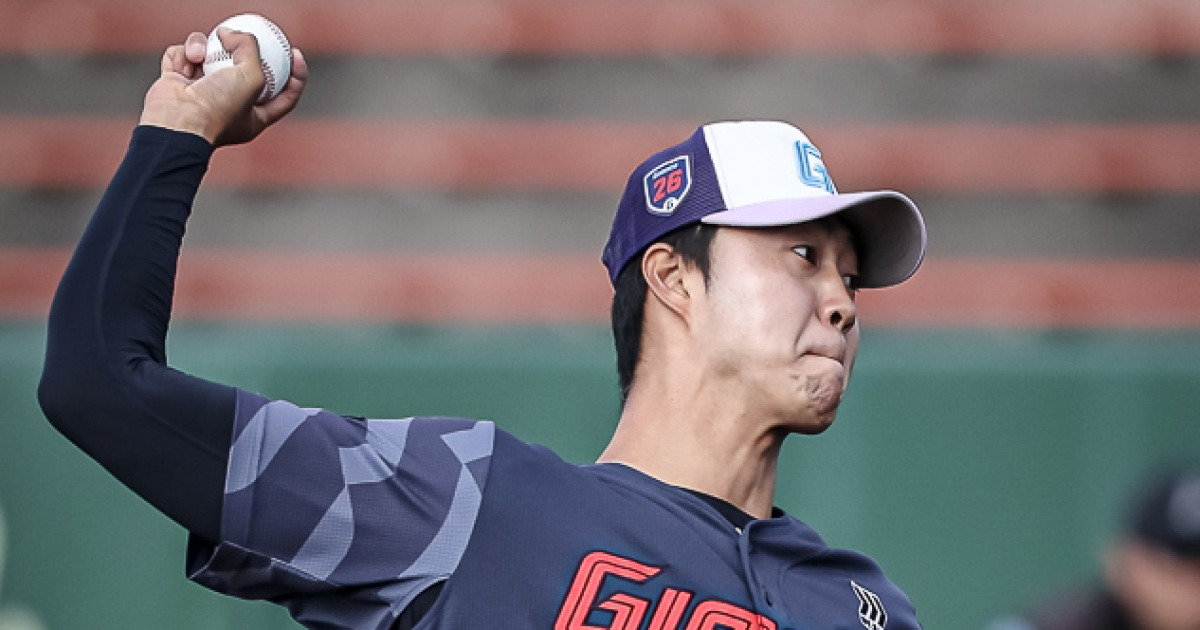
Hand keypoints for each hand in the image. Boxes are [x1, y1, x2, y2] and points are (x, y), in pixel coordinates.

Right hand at [140, 29, 307, 146]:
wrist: (176, 121)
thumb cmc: (217, 108)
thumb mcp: (252, 78)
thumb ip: (250, 49)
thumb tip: (230, 34)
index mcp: (254, 116)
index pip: (284, 95)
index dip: (295, 75)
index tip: (295, 52)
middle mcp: (228, 105)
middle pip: (244, 68)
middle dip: (243, 50)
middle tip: (245, 34)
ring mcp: (201, 91)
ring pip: (209, 53)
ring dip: (204, 46)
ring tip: (201, 55)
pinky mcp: (177, 80)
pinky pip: (183, 54)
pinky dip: (183, 54)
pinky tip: (183, 66)